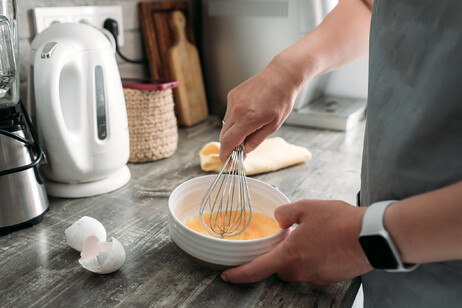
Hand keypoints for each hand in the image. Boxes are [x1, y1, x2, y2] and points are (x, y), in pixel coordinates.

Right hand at [219, 55, 303, 161]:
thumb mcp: (273, 126)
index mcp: (248, 119)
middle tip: (236, 154)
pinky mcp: (231, 95)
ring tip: (247, 132)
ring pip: (226, 125)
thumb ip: (255, 141)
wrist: (280, 76)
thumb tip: (243, 152)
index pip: (229, 142)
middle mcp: (236, 110)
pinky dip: (234, 121)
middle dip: (228, 147)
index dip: (225, 155)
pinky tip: (247, 117)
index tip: (225, 163)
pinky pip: (229, 114)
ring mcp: (232, 101)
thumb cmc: (281, 100)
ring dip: (232, 133)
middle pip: (224, 135)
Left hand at [220, 199, 372, 284]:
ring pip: (297, 268)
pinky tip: (324, 243)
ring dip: (298, 255)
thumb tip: (278, 219)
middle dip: (279, 255)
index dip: (239, 274)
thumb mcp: (307, 207)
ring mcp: (316, 277)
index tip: (227, 275)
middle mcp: (300, 271)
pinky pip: (313, 268)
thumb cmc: (339, 222)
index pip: (256, 270)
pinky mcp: (329, 278)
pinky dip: (313, 258)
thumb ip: (285, 213)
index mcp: (289, 255)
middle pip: (279, 267)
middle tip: (289, 238)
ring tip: (312, 236)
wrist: (372, 236)